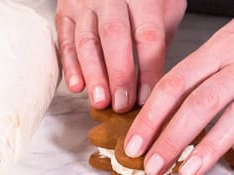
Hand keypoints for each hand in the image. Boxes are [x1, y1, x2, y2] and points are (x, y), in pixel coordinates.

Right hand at [55, 0, 185, 111]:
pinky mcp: (65, 9)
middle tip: (122, 104)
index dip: (148, 70)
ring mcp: (85, 2)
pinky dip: (70, 65)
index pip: (147, 36)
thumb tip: (158, 81)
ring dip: (93, 75)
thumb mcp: (168, 6)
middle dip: (118, 75)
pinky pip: (65, 39)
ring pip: (86, 40)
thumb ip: (164, 37)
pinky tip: (78, 86)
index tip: (148, 98)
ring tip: (101, 102)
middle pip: (114, 37)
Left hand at [124, 0, 233, 174]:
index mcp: (222, 47)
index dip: (151, 116)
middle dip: (170, 138)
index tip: (134, 143)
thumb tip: (177, 95)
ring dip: (210, 147)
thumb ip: (210, 63)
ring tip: (189, 172)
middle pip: (199, 103)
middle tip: (152, 167)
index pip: (176, 83)